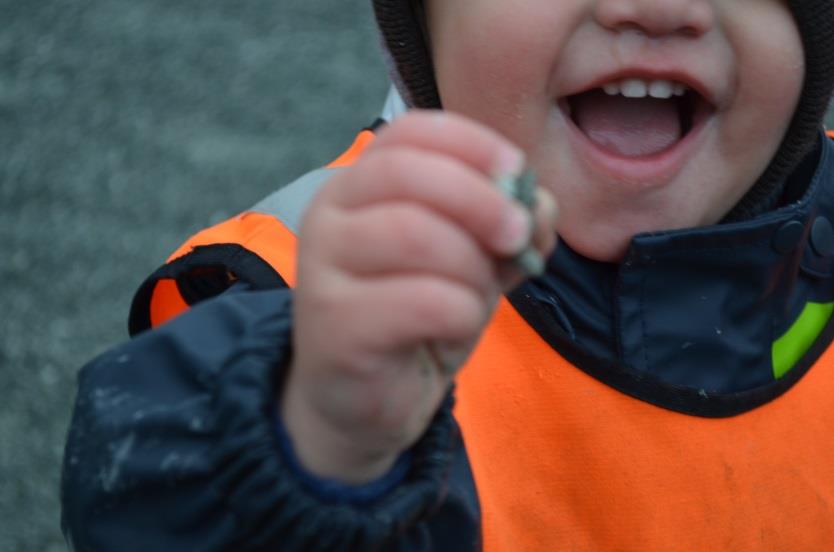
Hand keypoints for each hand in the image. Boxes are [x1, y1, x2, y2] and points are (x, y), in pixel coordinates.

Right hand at [282, 111, 557, 482]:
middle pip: (408, 174)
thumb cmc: (418, 317)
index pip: (411, 132)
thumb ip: (508, 227)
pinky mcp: (332, 324)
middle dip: (480, 201)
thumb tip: (538, 206)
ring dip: (471, 269)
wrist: (368, 400)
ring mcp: (322, 267)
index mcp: (361, 184)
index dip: (472, 144)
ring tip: (472, 302)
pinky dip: (459, 316)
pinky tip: (449, 336)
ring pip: (416, 235)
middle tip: (515, 237)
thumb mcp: (475, 262)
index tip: (517, 174)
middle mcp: (330, 213)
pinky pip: (422, 301)